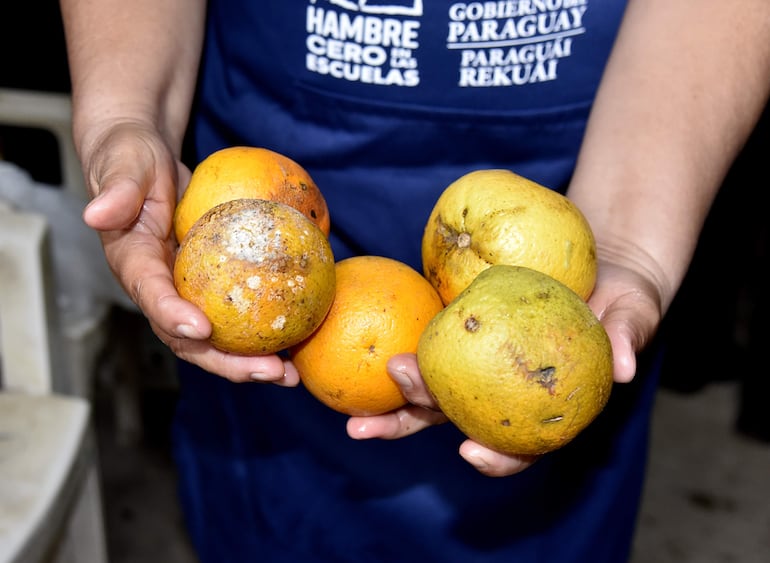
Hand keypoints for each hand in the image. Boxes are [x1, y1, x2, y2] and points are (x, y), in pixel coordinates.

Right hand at [80, 122, 296, 384]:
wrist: (147, 162)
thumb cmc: (133, 159)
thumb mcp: (125, 165)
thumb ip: (116, 190)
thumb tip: (95, 213)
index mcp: (133, 265)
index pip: (151, 297)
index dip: (173, 317)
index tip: (203, 329)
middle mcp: (159, 290)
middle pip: (188, 339)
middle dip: (226, 362)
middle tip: (268, 371)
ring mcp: (187, 292)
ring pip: (217, 338)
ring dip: (251, 360)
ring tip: (289, 374)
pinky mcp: (212, 287)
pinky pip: (239, 312)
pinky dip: (266, 329)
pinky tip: (300, 336)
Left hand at [346, 257, 663, 476]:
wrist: (597, 266)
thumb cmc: (620, 300)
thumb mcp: (634, 312)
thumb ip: (629, 336)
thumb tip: (625, 368)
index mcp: (541, 409)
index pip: (519, 447)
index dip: (496, 457)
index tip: (468, 450)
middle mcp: (502, 394)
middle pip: (457, 418)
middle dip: (417, 416)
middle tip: (389, 397)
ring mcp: (477, 366)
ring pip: (430, 390)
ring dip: (393, 397)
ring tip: (356, 401)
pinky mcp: (462, 334)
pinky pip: (429, 343)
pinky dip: (402, 347)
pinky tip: (371, 345)